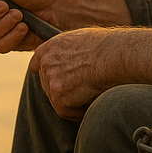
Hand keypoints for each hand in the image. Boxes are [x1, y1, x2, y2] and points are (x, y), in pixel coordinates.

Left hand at [28, 27, 151, 120]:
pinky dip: (81, 111)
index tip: (54, 79)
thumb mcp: (81, 39)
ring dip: (74, 101)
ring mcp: (52, 83)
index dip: (46, 72)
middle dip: (63, 90)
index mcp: (50, 48)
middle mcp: (46, 65)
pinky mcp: (60, 100)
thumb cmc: (106, 47)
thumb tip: (71, 61)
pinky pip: (69, 113)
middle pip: (49, 85)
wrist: (113, 57)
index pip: (37, 63)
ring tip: (93, 91)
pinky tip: (93, 100)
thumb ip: (67, 51)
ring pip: (59, 100)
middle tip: (83, 89)